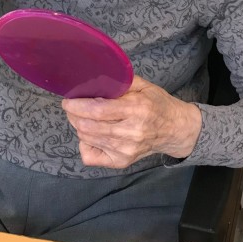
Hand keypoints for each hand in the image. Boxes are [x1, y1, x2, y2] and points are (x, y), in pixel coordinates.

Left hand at [62, 76, 202, 168]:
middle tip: (72, 106)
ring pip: (87, 138)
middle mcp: (131, 133)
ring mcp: (125, 150)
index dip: (78, 106)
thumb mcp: (143, 85)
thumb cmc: (157, 104)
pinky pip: (90, 156)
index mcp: (137, 109)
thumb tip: (93, 79)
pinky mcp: (121, 162)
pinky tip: (92, 134)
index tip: (68, 100)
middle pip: (89, 126)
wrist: (174, 129)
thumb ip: (120, 81)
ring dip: (79, 126)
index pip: (99, 111)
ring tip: (82, 117)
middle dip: (74, 115)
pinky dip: (84, 143)